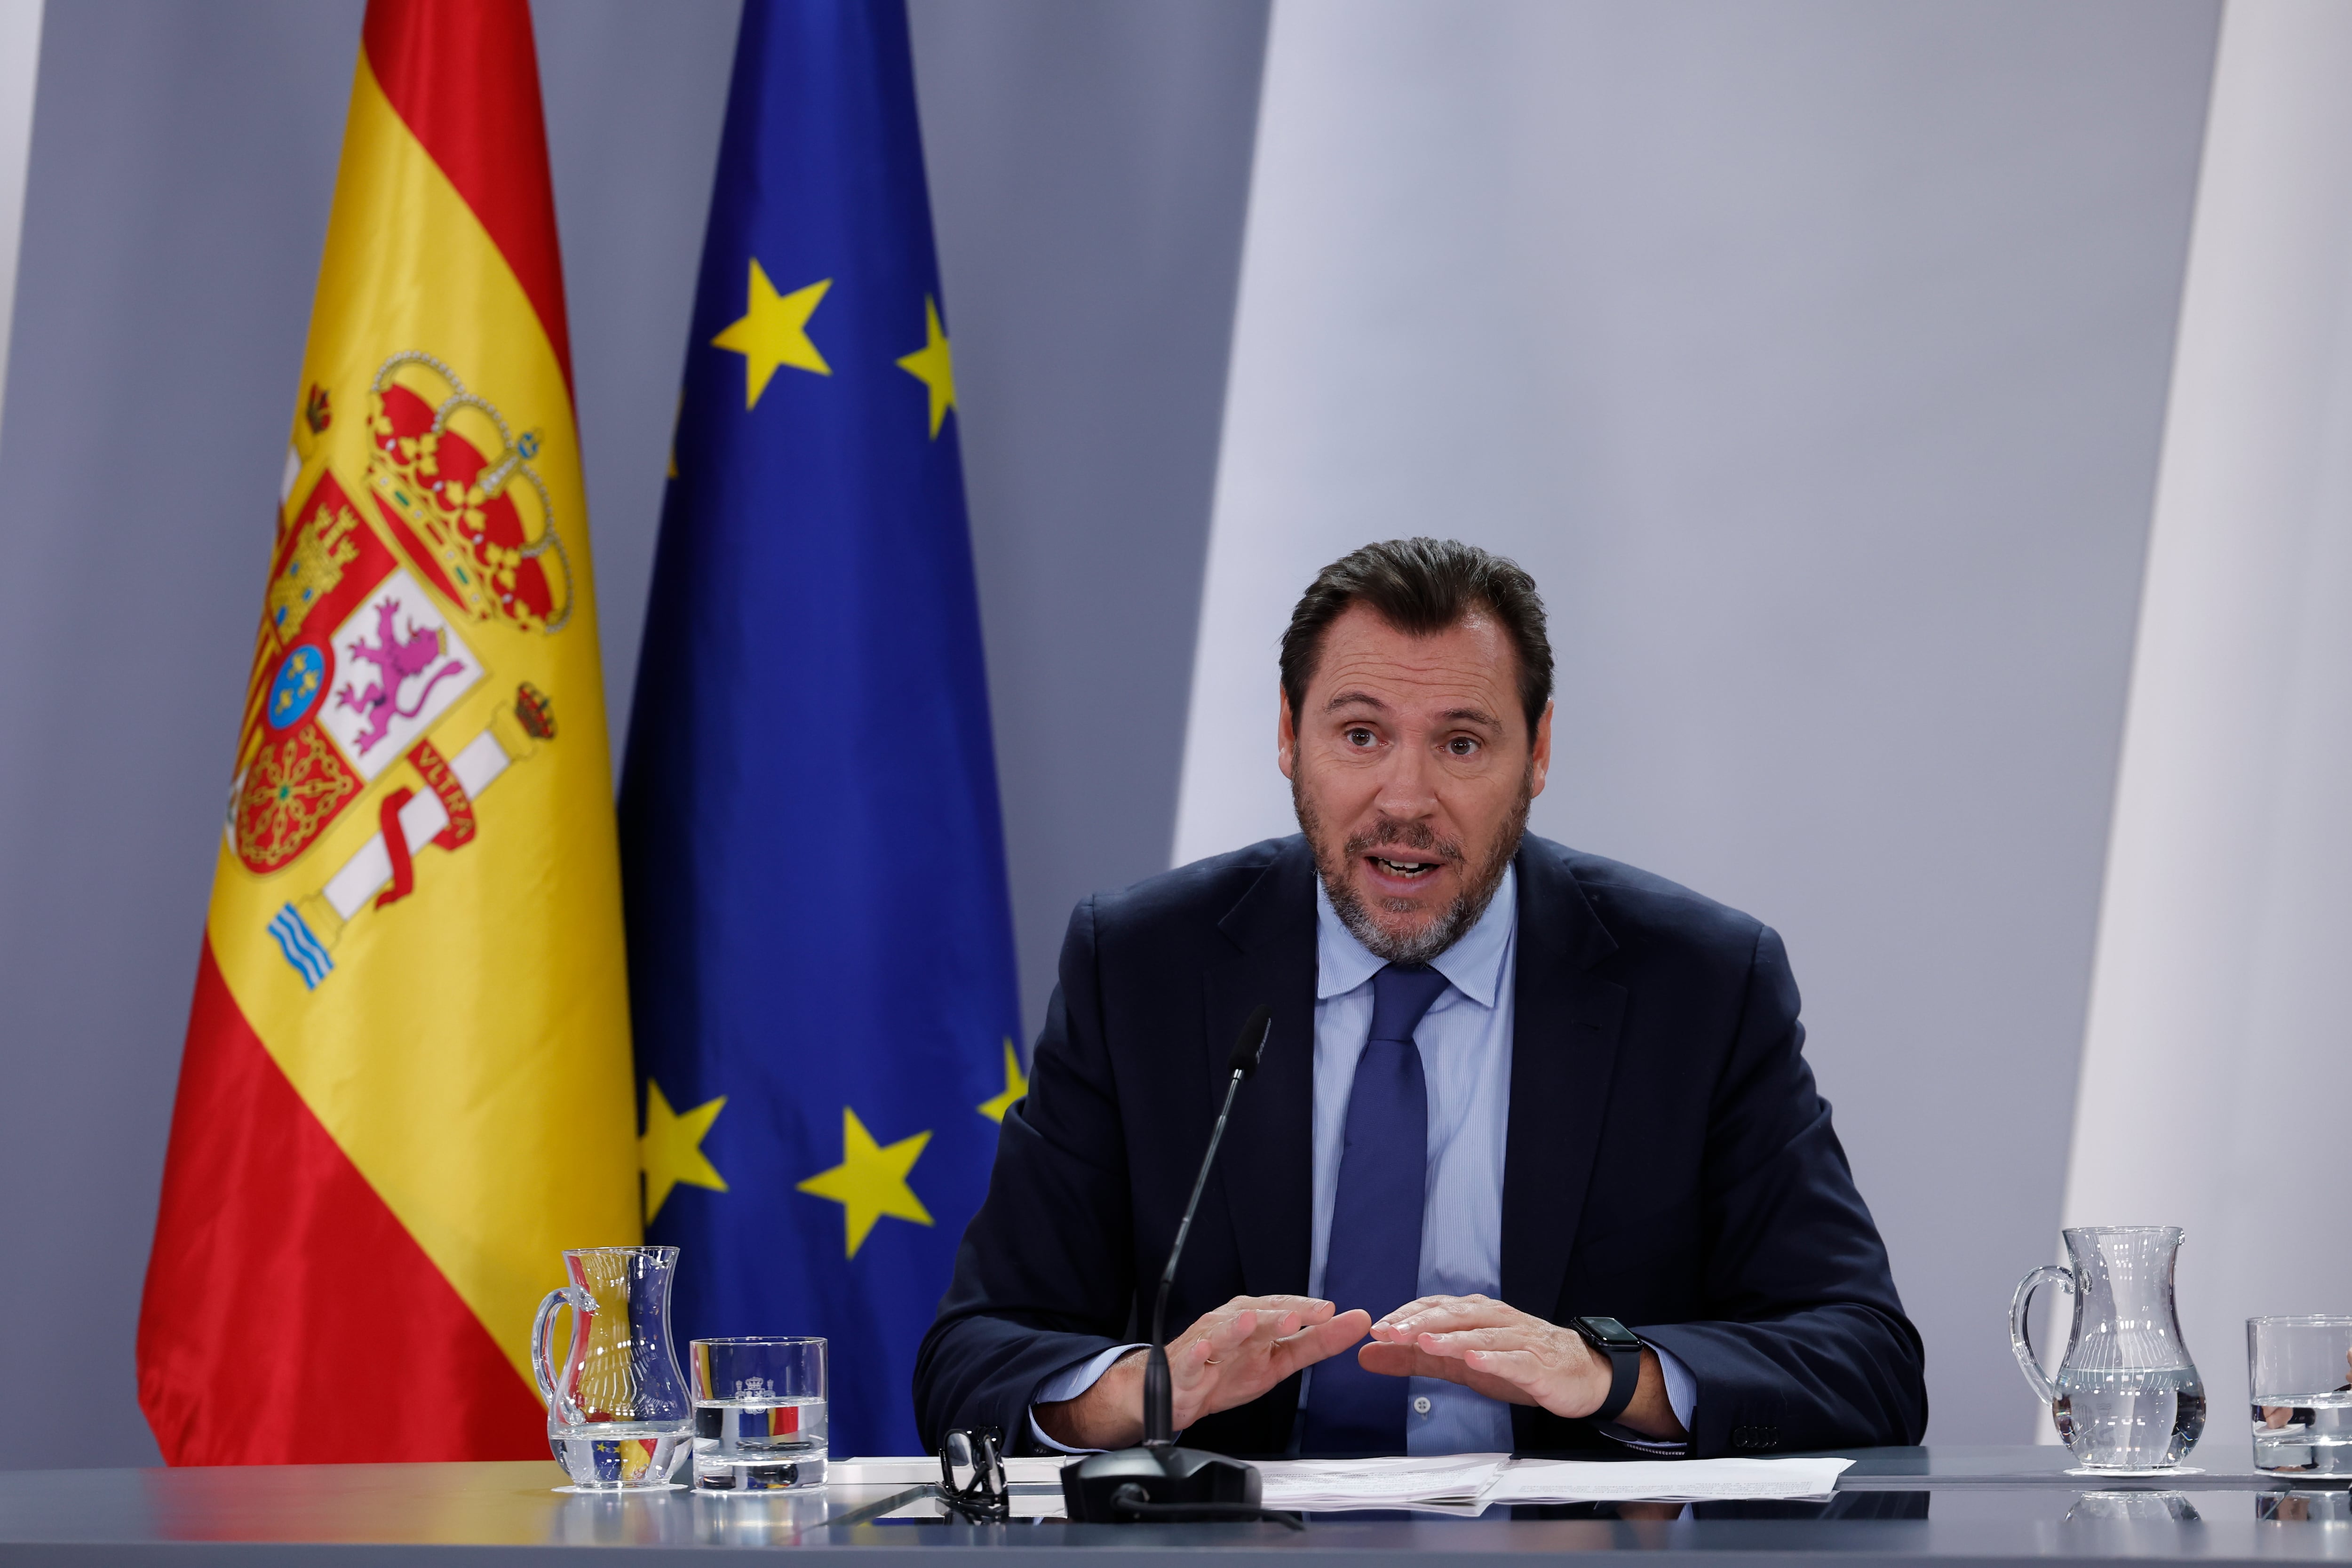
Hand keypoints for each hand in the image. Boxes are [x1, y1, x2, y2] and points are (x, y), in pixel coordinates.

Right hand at [1035, 1295, 1370, 1449]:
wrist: (1178, 1394)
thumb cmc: (1227, 1371)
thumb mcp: (1278, 1360)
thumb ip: (1316, 1343)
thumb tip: (1356, 1322)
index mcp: (1254, 1320)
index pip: (1282, 1309)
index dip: (1306, 1310)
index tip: (1332, 1312)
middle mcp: (1230, 1324)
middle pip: (1254, 1316)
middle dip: (1274, 1315)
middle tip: (1298, 1317)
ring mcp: (1205, 1343)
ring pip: (1221, 1331)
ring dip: (1236, 1326)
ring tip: (1251, 1321)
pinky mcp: (1184, 1366)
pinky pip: (1189, 1359)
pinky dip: (1196, 1354)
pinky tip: (1205, 1350)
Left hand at [1359, 1294, 1685, 1440]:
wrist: (1581, 1375)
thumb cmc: (1517, 1363)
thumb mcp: (1460, 1363)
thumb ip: (1415, 1359)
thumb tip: (1367, 1353)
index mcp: (1476, 1314)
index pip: (1435, 1308)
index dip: (1406, 1317)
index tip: (1376, 1329)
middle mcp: (1496, 1319)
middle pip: (1454, 1316)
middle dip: (1420, 1323)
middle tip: (1389, 1332)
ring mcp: (1519, 1340)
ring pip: (1481, 1335)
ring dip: (1451, 1339)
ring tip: (1423, 1343)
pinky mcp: (1539, 1365)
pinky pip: (1514, 1360)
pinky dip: (1493, 1360)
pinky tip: (1474, 1362)